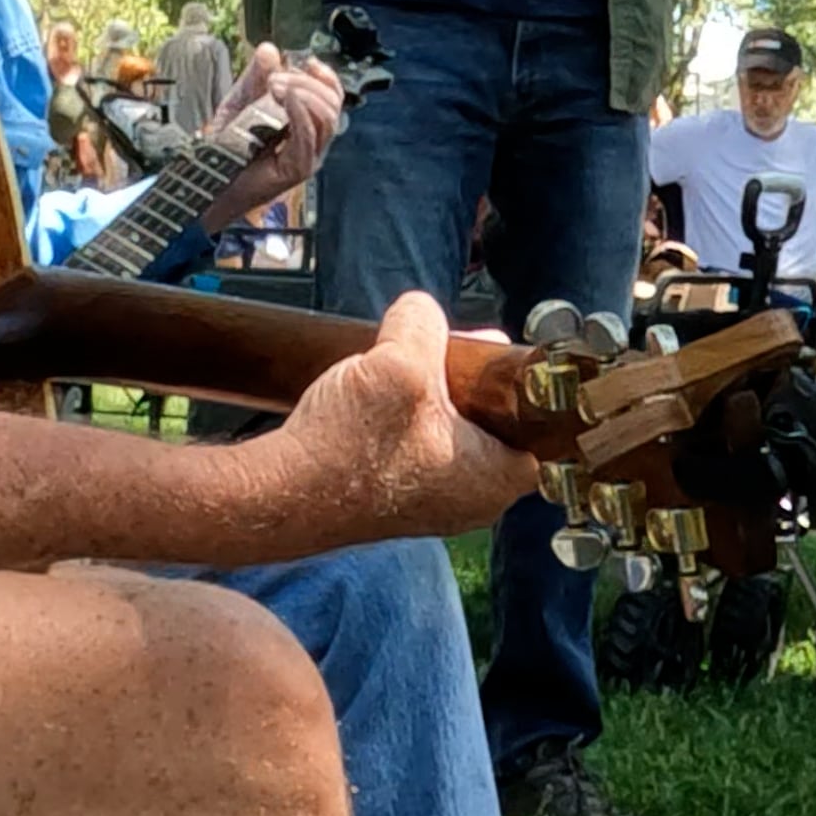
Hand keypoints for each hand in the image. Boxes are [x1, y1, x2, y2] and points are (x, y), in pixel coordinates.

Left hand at [209, 44, 343, 214]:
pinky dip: (300, 112)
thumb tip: (269, 49)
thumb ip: (255, 77)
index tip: (309, 61)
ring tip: (276, 87)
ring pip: (326, 118)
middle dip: (307, 82)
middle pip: (332, 104)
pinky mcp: (298, 169)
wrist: (209, 179)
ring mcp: (309, 157)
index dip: (326, 77)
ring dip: (304, 93)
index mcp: (306, 124)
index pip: (332, 97)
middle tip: (276, 78)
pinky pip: (308, 136)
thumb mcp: (241, 101)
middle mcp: (313, 141)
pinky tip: (287, 98)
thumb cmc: (227, 147)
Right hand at [277, 293, 538, 541]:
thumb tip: (420, 308)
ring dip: (426, 399)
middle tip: (440, 349)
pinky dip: (400, 422)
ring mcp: (430, 507)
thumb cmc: (349, 446)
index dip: (517, 383)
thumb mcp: (399, 361)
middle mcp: (470, 504)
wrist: (277, 496)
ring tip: (399, 370)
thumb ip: (422, 323)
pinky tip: (373, 399)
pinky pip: (414, 450)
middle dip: (463, 381)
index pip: (537, 426)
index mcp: (495, 481)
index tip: (489, 356)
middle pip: (489, 423)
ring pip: (448, 433)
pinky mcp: (392, 503)